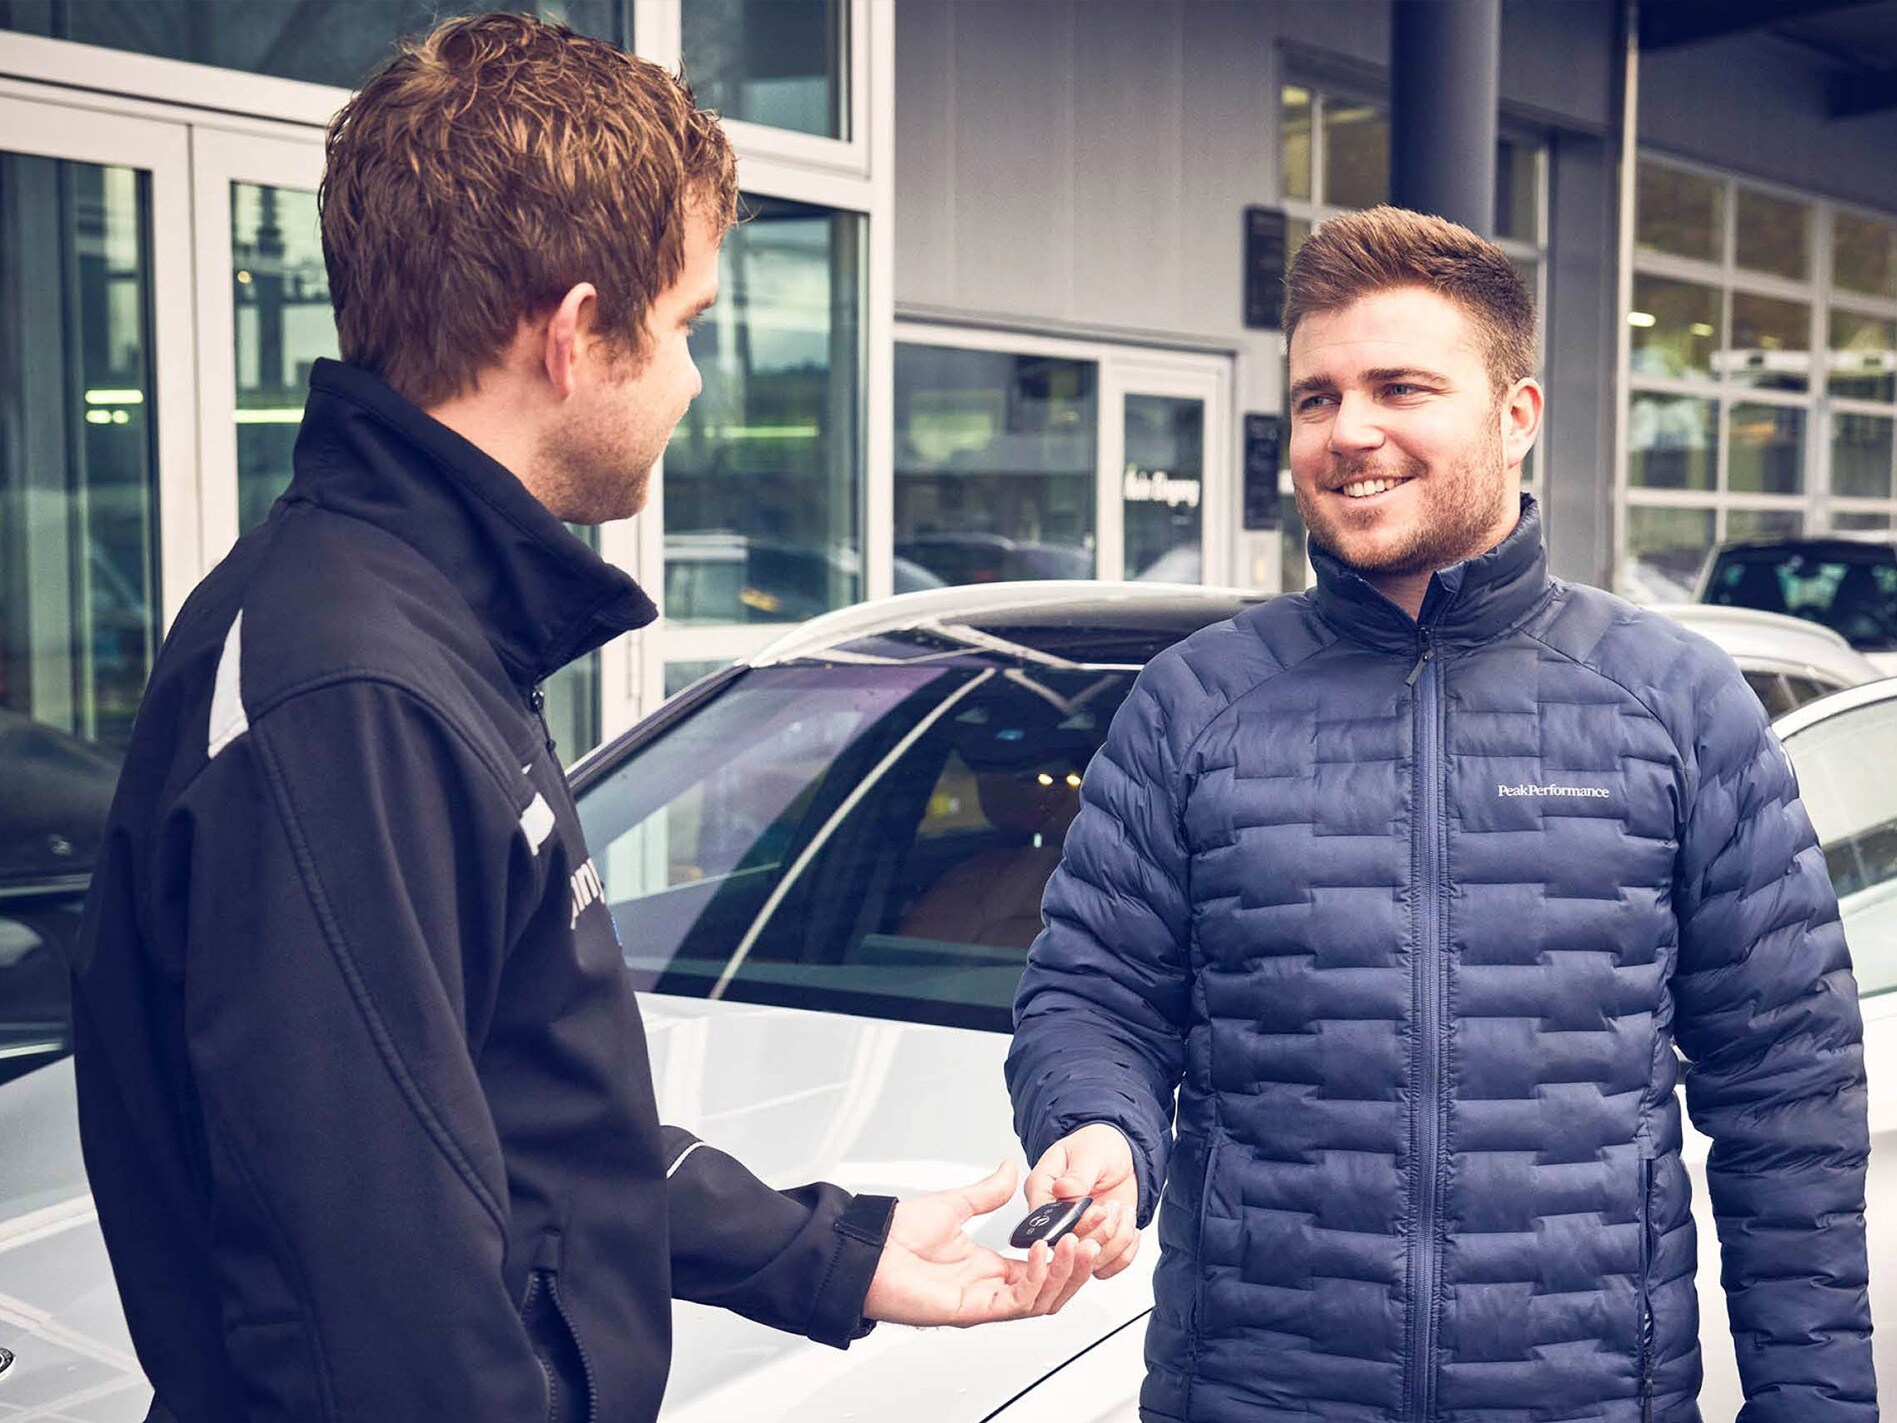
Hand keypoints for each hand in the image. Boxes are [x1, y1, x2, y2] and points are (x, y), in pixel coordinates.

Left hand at [863, 1161, 1098, 1326]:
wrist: (865, 1250)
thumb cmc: (896, 1235)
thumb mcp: (954, 1204)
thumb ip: (987, 1192)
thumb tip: (1010, 1169)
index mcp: (989, 1267)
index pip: (1046, 1264)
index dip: (1072, 1244)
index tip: (1092, 1220)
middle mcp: (991, 1287)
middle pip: (1054, 1286)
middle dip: (1083, 1261)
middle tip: (1100, 1232)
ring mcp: (983, 1301)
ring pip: (1044, 1298)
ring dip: (1067, 1272)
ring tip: (1080, 1242)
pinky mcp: (971, 1309)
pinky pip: (1017, 1303)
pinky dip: (1036, 1278)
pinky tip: (1042, 1251)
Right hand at [1025, 1123, 1140, 1279]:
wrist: (1123, 1156)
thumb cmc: (1099, 1147)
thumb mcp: (1090, 1153)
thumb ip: (1078, 1174)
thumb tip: (1063, 1189)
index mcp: (1041, 1189)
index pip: (1043, 1221)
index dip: (1071, 1224)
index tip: (1097, 1211)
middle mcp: (1054, 1219)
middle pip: (1066, 1249)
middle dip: (1098, 1234)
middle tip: (1112, 1208)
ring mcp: (1074, 1236)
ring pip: (1088, 1263)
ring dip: (1115, 1239)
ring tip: (1121, 1209)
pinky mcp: (1094, 1247)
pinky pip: (1106, 1268)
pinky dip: (1125, 1252)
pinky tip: (1129, 1227)